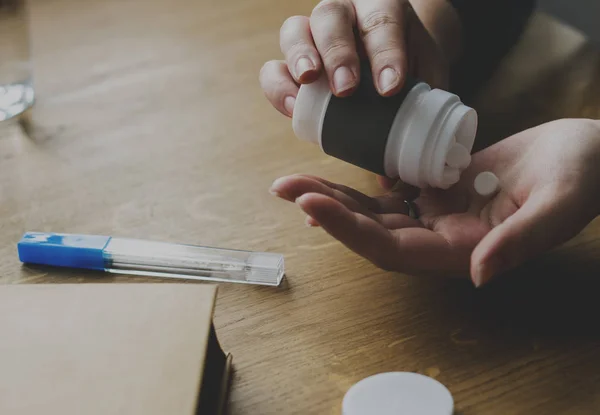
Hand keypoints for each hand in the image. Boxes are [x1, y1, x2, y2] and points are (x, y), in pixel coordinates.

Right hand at [259, 0, 457, 117]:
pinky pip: (272, 67)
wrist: (391, 54)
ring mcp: (312, 33)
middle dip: (337, 54)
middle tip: (346, 89)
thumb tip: (391, 178)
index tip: (390, 89)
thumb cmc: (407, 66)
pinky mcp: (290, 60)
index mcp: (383, 8)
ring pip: (294, 31)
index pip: (383, 22)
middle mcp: (344, 13)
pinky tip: (291, 108)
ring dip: (299, 59)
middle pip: (331, 17)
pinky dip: (278, 87)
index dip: (386, 54)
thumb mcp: (424, 79)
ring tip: (307, 85)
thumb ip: (417, 116)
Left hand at [269, 119, 599, 285]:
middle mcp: (443, 237)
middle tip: (284, 188)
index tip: (310, 204)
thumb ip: (518, 241)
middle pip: (372, 232)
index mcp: (464, 250)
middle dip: (327, 212)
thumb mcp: (558, 206)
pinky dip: (364, 182)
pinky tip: (337, 171)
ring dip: (336, 197)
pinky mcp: (440, 187)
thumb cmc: (583, 178)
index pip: (393, 249)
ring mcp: (440, 212)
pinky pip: (393, 188)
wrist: (588, 154)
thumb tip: (479, 275)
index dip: (350, 231)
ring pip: (376, 210)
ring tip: (296, 180)